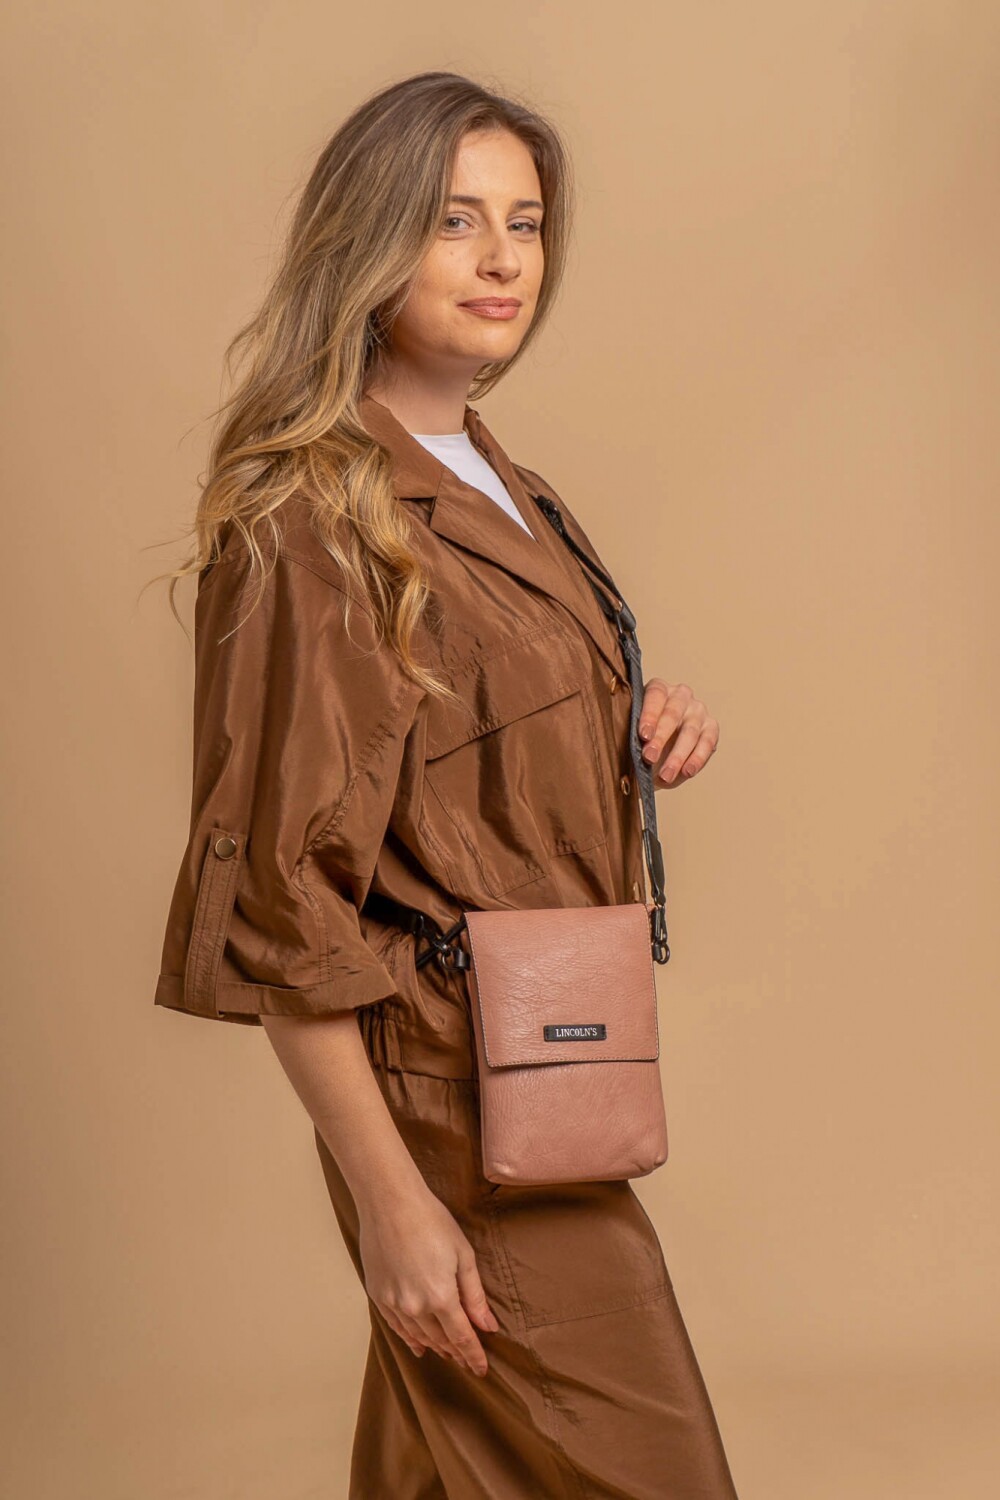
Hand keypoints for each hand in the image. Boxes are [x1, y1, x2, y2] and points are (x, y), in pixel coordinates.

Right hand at [358, 1186, 499, 1376]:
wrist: (390, 1202)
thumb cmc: (431, 1221)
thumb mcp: (463, 1255)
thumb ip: (474, 1295)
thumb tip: (487, 1325)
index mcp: (441, 1297)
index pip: (461, 1338)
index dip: (473, 1356)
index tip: (482, 1370)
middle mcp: (415, 1307)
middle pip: (440, 1340)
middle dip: (455, 1352)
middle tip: (466, 1360)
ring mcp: (393, 1302)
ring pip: (417, 1336)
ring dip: (434, 1347)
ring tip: (446, 1355)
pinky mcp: (377, 1295)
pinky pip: (396, 1326)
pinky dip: (409, 1338)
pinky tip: (417, 1345)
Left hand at [637, 679, 718, 787]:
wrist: (658, 754)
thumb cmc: (643, 740)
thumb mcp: (632, 735)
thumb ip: (631, 736)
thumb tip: (623, 747)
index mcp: (658, 689)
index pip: (655, 695)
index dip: (649, 715)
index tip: (643, 735)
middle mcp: (680, 695)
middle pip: (673, 714)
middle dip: (660, 738)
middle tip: (649, 758)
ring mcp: (698, 711)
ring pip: (690, 732)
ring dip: (677, 756)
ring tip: (666, 775)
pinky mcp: (711, 728)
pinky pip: (707, 742)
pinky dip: (697, 759)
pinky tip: (687, 771)